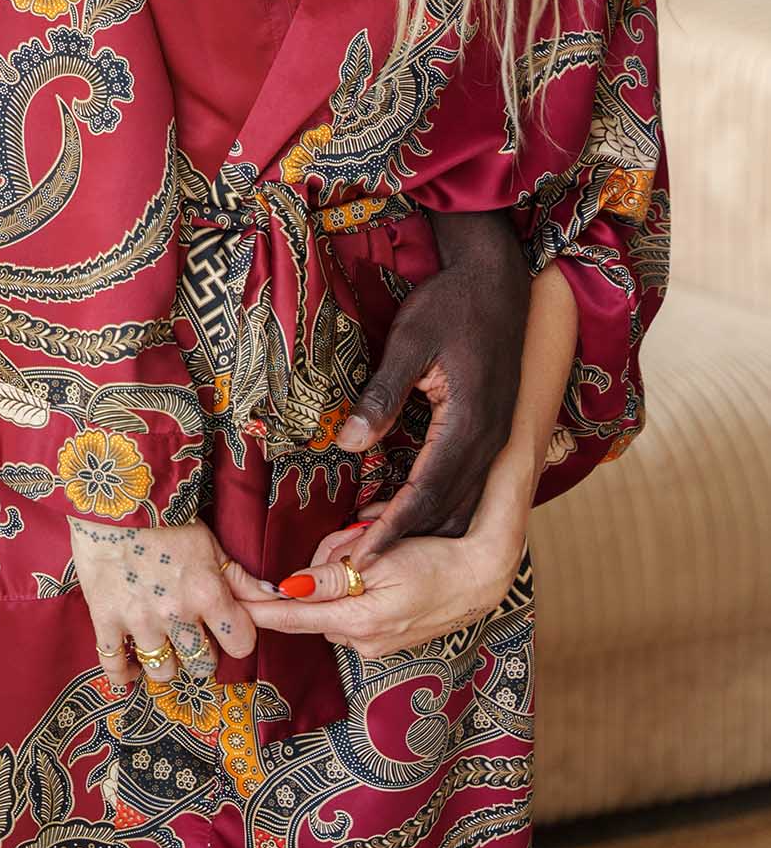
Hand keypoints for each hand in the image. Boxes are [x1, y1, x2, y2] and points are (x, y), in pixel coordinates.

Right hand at [68, 517, 268, 688]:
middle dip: (201, 654)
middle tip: (192, 637)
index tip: (226, 629)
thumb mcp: (210, 544)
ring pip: (163, 673)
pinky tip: (132, 670)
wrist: (112, 497)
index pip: (240, 645)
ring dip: (167, 664)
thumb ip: (241, 578)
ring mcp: (139, 620)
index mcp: (207, 593)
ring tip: (163, 648)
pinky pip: (115, 665)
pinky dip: (124, 675)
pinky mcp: (106, 619)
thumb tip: (277, 597)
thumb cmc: (165, 516)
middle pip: (202, 665)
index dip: (236, 638)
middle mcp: (176, 614)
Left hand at [250, 493, 525, 660]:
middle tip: (349, 538)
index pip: (292, 617)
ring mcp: (375, 645)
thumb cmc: (436, 560)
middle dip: (314, 572)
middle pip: (311, 605)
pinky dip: (354, 588)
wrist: (482, 578)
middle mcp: (363, 642)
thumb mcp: (381, 557)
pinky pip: (352, 610)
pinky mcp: (386, 640)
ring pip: (332, 605)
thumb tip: (289, 586)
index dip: (257, 606)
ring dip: (337, 577)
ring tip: (370, 548)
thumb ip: (332, 574)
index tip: (228, 596)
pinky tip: (379, 569)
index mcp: (358, 621)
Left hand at [339, 212, 530, 564]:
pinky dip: (437, 508)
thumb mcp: (410, 341)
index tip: (361, 562)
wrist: (499, 277)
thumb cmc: (450, 303)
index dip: (392, 532)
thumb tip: (350, 444)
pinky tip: (407, 514)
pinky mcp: (492, 431)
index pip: (426, 494)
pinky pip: (466, 485)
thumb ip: (382, 395)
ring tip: (376, 552)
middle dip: (404, 545)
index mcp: (469, 423)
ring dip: (422, 532)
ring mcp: (495, 438)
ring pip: (461, 504)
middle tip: (358, 570)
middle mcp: (488, 441)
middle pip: (447, 511)